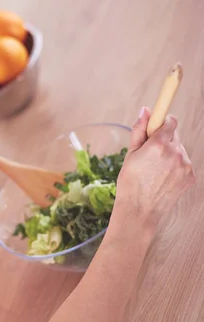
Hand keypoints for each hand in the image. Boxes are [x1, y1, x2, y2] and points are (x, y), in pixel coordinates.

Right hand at [115, 107, 195, 227]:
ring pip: (179, 150)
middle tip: (149, 154)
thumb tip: (145, 110)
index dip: (162, 122)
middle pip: (174, 135)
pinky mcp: (190, 176)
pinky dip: (175, 167)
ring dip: (169, 154)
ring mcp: (185, 165)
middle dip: (163, 140)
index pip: (170, 121)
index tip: (157, 124)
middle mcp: (176, 152)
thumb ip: (139, 130)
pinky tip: (162, 178)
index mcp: (159, 144)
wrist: (140, 210)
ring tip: (154, 171)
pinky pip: (183, 164)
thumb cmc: (130, 182)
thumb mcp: (130, 154)